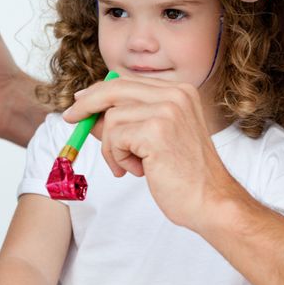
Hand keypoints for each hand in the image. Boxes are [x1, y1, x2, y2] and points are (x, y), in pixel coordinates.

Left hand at [64, 75, 240, 232]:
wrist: (212, 202)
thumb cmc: (185, 176)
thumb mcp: (155, 139)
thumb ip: (128, 121)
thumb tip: (89, 113)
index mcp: (179, 91)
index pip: (128, 82)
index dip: (99, 91)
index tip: (80, 100)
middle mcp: (175, 95)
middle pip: (115, 89)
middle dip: (87, 103)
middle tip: (70, 118)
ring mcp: (166, 110)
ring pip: (111, 118)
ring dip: (112, 147)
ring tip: (131, 166)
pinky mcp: (156, 130)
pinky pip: (115, 138)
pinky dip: (118, 157)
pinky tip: (138, 171)